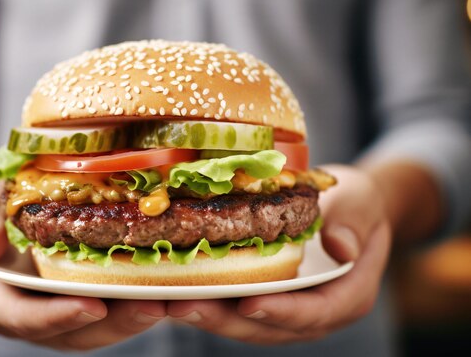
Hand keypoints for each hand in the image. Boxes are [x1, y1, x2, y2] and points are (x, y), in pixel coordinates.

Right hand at [0, 174, 165, 350]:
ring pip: (93, 329)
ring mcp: (51, 309)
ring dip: (131, 319)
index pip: (20, 316)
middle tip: (153, 306)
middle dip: (112, 324)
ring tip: (168, 300)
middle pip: (67, 332)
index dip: (56, 317)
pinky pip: (105, 310)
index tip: (92, 305)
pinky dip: (132, 304)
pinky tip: (162, 288)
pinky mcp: (75, 298)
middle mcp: (23, 312)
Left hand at [167, 165, 391, 343]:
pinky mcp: (265, 296)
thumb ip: (353, 225)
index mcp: (347, 295)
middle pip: (269, 326)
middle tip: (183, 305)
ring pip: (245, 323)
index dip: (281, 312)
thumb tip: (341, 248)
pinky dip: (207, 299)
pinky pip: (235, 305)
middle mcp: (315, 311)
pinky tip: (173, 289)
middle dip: (225, 319)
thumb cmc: (357, 203)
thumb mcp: (362, 203)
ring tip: (166, 301)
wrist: (345, 207)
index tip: (248, 303)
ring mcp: (287, 308)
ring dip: (207, 314)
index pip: (315, 312)